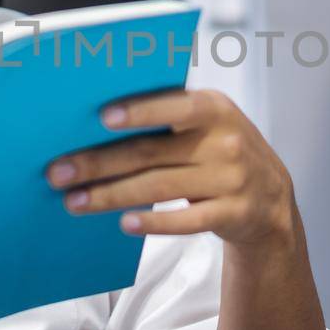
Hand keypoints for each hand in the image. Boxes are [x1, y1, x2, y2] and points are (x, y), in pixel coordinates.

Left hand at [46, 89, 298, 250]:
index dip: (139, 112)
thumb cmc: (219, 151)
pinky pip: (187, 221)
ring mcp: (232, 180)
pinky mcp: (234, 214)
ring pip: (160, 188)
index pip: (174, 106)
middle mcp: (226, 142)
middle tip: (58, 173)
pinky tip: (124, 223)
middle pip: (151, 153)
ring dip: (112, 196)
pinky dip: (154, 223)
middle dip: (99, 163)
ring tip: (74, 201)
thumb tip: (93, 127)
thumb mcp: (207, 125)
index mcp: (215, 108)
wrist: (271, 199)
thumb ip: (168, 120)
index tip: (100, 119)